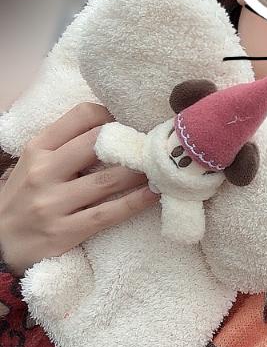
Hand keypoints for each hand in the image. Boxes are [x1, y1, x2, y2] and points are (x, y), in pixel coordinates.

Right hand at [0, 102, 159, 276]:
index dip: (112, 115)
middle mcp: (44, 172)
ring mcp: (54, 203)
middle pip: (98, 144)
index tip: (129, 123)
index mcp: (37, 148)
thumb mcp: (33, 163)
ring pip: (108, 180)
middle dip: (132, 142)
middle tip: (156, 144)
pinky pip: (108, 213)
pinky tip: (154, 195)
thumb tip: (112, 130)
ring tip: (162, 167)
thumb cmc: (24, 198)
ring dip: (141, 172)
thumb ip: (64, 146)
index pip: (81, 117)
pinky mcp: (65, 231)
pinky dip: (135, 202)